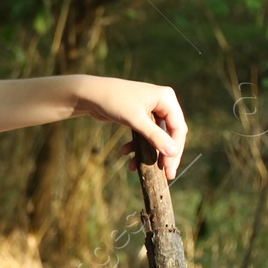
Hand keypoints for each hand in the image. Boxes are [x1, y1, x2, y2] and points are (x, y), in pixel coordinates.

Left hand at [73, 75, 187, 178]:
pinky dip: (137, 145)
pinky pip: (145, 135)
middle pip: (170, 134)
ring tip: (136, 166)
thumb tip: (173, 153)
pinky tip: (124, 153)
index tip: (169, 168)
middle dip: (164, 154)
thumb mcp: (136, 120)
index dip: (175, 150)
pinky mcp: (139, 116)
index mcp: (166, 98)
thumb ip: (155, 136)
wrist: (89, 93)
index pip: (178, 128)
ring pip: (157, 136)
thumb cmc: (113, 101)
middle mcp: (162, 102)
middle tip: (166, 174)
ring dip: (148, 152)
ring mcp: (151, 109)